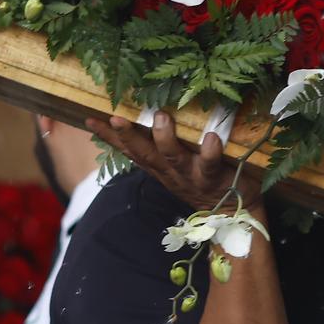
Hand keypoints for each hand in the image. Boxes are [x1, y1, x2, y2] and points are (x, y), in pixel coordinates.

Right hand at [87, 112, 263, 215]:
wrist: (233, 214)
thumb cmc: (204, 179)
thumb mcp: (178, 164)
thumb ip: (165, 143)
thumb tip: (153, 109)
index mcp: (159, 166)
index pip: (129, 150)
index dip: (109, 137)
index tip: (90, 119)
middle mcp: (170, 171)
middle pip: (144, 153)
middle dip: (128, 136)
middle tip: (116, 117)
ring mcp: (191, 175)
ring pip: (174, 157)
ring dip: (165, 138)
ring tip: (161, 118)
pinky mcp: (215, 178)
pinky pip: (211, 164)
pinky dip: (210, 151)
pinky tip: (211, 137)